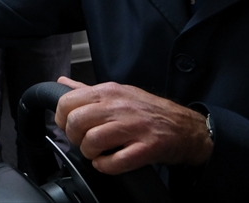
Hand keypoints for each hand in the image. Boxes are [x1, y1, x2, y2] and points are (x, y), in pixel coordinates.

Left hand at [54, 77, 213, 174]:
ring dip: (89, 153)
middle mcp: (119, 107)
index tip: (68, 126)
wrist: (187, 127)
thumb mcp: (118, 93)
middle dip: (73, 137)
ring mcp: (134, 127)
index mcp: (109, 92)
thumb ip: (88, 90)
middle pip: (76, 121)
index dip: (61, 118)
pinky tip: (108, 163)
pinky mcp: (146, 148)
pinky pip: (115, 161)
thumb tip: (62, 82)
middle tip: (83, 142)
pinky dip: (106, 166)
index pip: (67, 101)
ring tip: (97, 153)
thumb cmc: (149, 111)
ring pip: (92, 141)